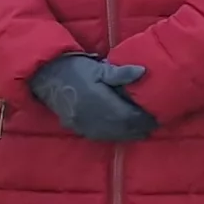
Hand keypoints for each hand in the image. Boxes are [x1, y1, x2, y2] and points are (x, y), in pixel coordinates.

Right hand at [28, 54, 156, 143]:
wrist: (46, 75)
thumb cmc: (75, 68)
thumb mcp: (99, 67)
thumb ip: (121, 73)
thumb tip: (143, 71)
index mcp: (99, 102)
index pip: (128, 117)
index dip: (144, 119)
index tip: (157, 117)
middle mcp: (92, 117)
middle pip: (122, 129)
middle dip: (139, 128)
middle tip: (153, 125)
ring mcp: (83, 125)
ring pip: (111, 135)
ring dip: (128, 134)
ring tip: (141, 130)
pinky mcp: (76, 127)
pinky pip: (99, 136)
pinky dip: (113, 135)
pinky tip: (121, 131)